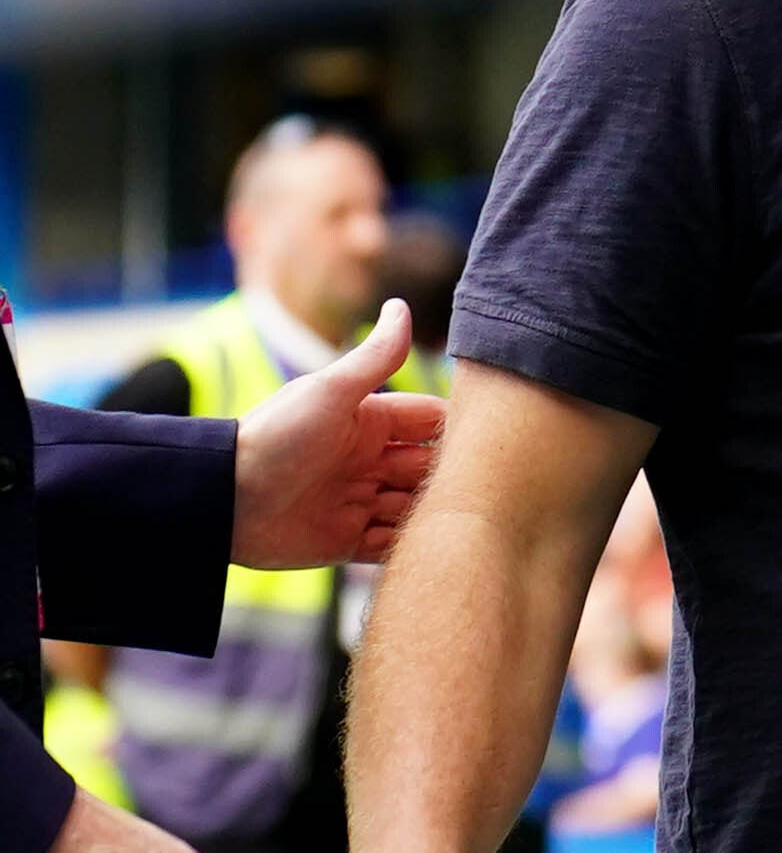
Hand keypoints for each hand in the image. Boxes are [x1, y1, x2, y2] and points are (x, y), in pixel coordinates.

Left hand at [231, 299, 444, 570]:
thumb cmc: (277, 437)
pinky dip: (405, 547)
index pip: (431, 423)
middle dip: (444, 479)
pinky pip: (389, 546)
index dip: (456, 432)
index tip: (485, 446)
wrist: (225, 499)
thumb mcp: (331, 391)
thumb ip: (375, 356)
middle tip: (466, 492)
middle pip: (427, 469)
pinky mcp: (347, 541)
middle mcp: (368, 461)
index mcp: (369, 422)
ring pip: (413, 509)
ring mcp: (359, 501)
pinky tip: (420, 548)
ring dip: (427, 516)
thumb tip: (399, 305)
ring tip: (445, 523)